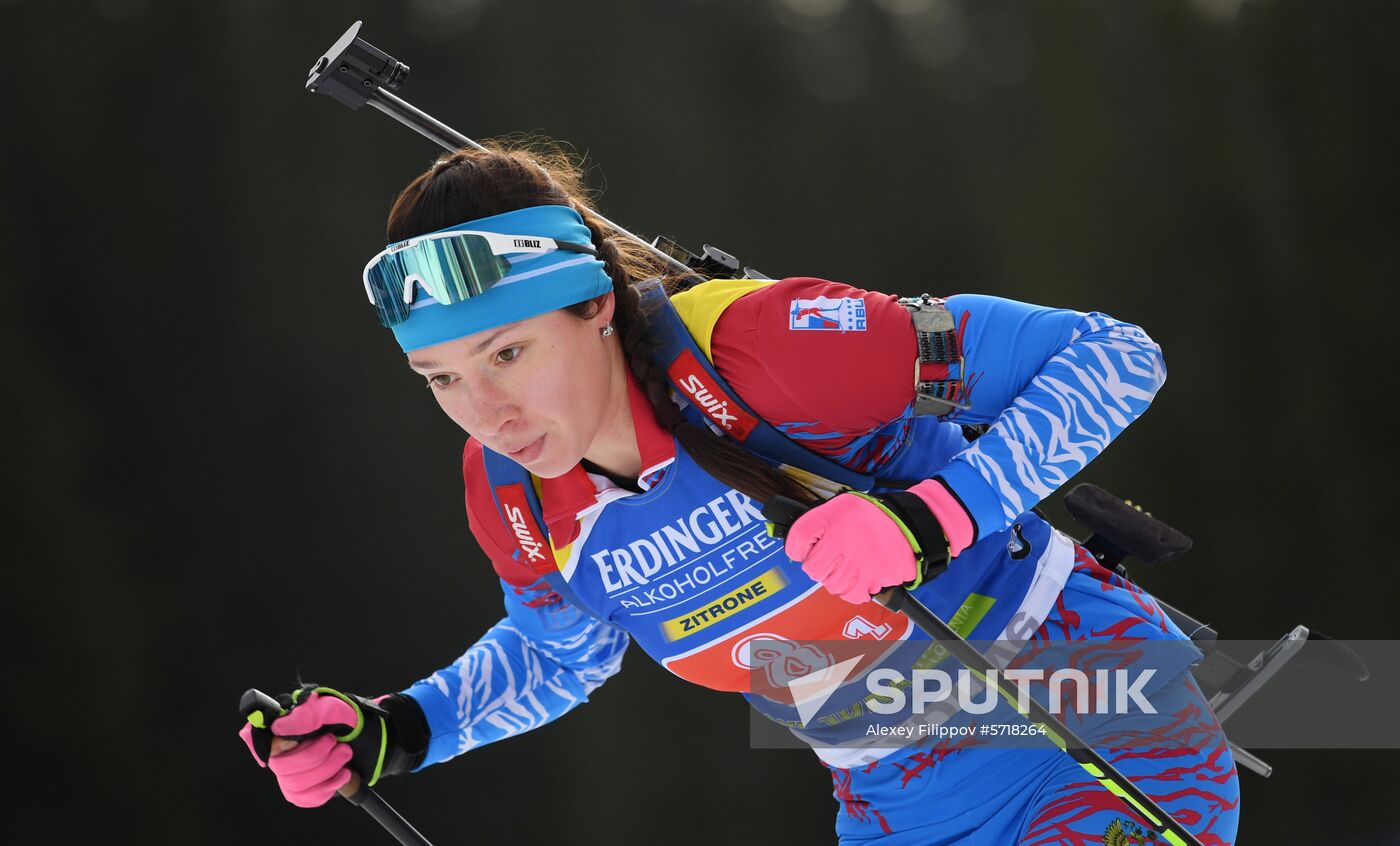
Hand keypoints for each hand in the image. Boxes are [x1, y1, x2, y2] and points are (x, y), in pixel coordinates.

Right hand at [239, 685, 428, 807]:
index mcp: (285, 726)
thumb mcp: (336, 709)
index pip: (257, 738)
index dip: (270, 744)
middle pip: (282, 766)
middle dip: (316, 756)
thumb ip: (308, 715)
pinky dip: (328, 788)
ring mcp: (290, 772)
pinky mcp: (303, 790)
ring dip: (327, 771)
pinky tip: (342, 775)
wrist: (372, 740)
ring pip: (295, 784)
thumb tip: (277, 726)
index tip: (292, 741)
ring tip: (345, 756)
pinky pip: (305, 798)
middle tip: (337, 744)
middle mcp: (282, 751)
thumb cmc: (351, 722)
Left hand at [783, 487, 953, 603]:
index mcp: (830, 521)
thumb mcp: (840, 506)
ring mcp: (855, 565)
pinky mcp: (871, 581)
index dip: (798, 548)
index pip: (796, 542)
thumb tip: (795, 545)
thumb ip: (815, 523)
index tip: (807, 547)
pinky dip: (853, 589)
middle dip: (820, 564)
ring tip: (850, 563)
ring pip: (830, 584)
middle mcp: (840, 543)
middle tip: (835, 555)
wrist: (909, 526)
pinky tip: (860, 575)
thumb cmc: (871, 517)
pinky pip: (851, 595)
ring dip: (836, 577)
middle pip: (812, 569)